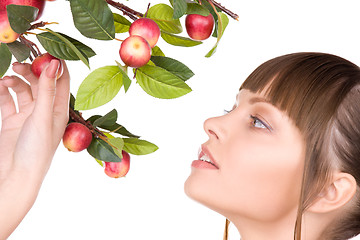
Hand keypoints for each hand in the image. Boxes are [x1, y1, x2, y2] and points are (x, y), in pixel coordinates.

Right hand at [0, 59, 69, 238]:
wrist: (15, 176)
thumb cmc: (36, 150)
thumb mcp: (43, 117)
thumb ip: (47, 90)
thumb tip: (54, 63)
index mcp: (59, 110)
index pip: (61, 81)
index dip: (55, 65)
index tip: (45, 48)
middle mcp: (46, 111)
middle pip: (41, 83)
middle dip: (31, 71)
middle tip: (19, 64)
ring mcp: (28, 115)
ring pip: (23, 89)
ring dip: (16, 80)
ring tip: (7, 77)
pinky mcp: (12, 120)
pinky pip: (8, 100)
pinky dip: (3, 91)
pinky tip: (0, 86)